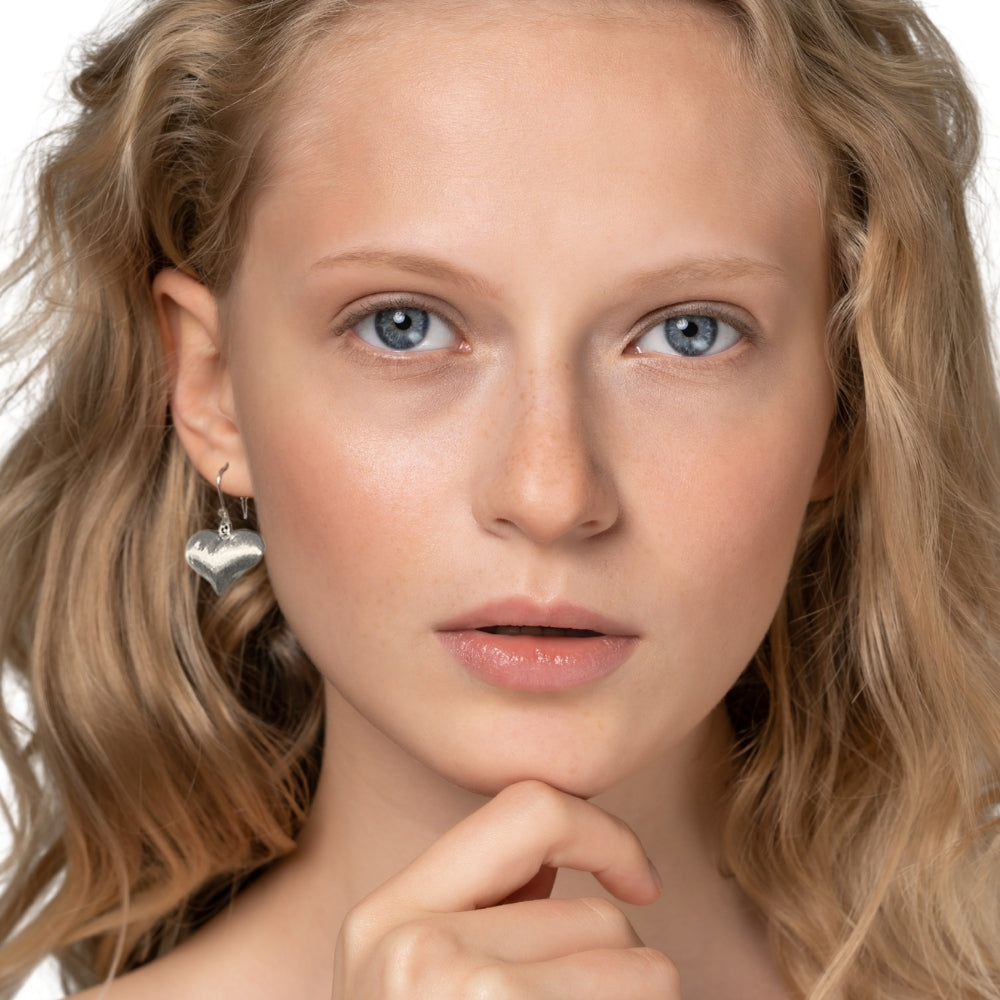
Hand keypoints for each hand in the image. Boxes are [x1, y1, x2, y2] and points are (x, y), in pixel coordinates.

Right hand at [331, 780, 679, 997]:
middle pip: (594, 911)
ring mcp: (457, 989)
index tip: (640, 880)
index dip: (602, 833)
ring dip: (634, 997)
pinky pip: (642, 985)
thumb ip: (485, 914)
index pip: (524, 809)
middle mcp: (408, 947)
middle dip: (620, 963)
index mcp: (384, 918)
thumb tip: (562, 859)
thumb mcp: (425, 989)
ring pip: (630, 955)